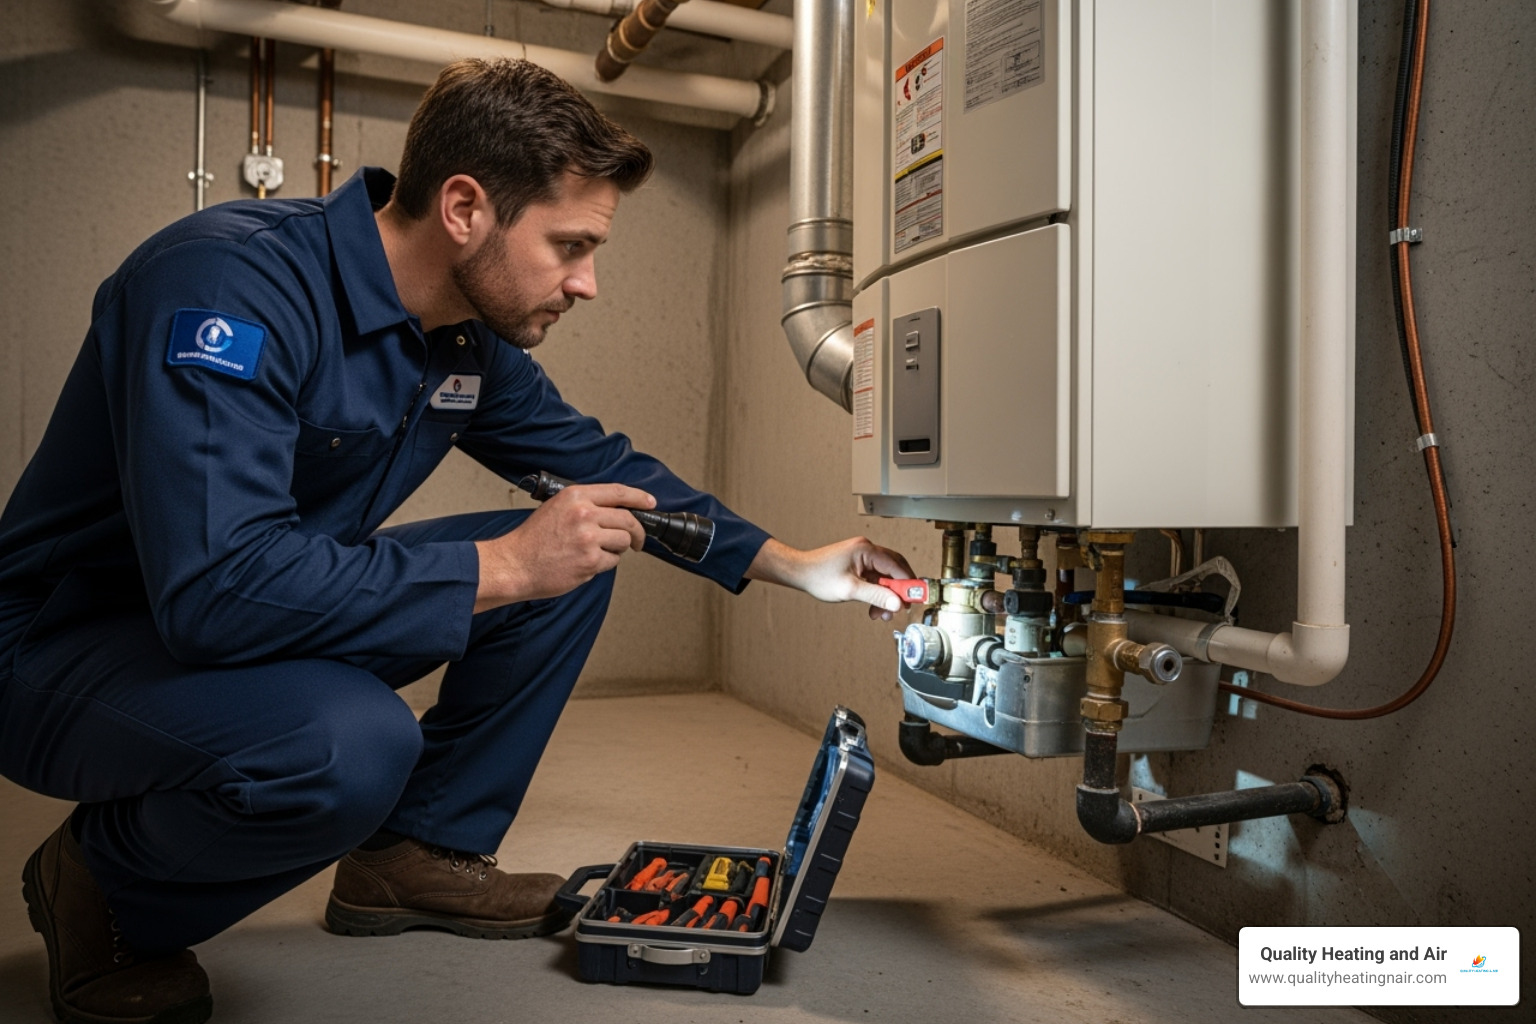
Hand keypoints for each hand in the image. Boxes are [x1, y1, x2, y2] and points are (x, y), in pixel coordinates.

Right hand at [474, 483, 653, 610]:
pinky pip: (613, 561)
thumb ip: (585, 505)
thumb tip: (615, 510)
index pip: (618, 492)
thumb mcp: (556, 508)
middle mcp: (584, 513)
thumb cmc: (532, 540)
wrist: (514, 564)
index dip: (639, 498)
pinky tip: (586, 563)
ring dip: (616, 549)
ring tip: (596, 552)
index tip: (650, 502)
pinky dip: (604, 564)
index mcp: (575, 496)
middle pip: (628, 519)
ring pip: (623, 541)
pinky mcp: (590, 561)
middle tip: (637, 541)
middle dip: (637, 533)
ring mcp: (588, 538)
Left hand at [745, 537, 917, 620]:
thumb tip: (897, 603)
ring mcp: (862, 556)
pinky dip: (876, 592)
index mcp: (866, 550)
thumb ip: (876, 596)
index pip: (896, 565)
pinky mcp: (858, 564)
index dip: (908, 583)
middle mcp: (866, 549)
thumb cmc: (819, 577)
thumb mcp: (850, 590)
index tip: (915, 598)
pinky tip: (873, 607)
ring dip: (885, 595)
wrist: (799, 572)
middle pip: (894, 570)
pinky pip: (875, 578)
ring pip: (884, 577)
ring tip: (882, 614)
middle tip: (901, 608)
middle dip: (898, 591)